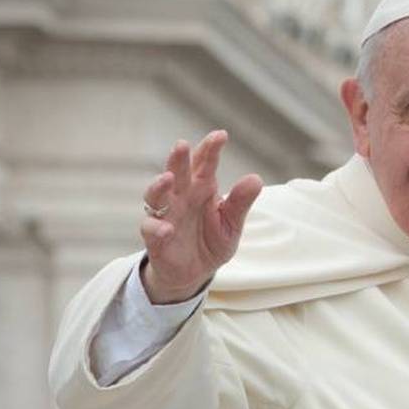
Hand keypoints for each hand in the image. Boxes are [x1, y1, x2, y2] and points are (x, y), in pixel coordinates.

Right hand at [140, 130, 262, 303]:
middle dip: (178, 159)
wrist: (196, 273)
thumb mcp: (232, 224)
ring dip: (159, 186)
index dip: (210, 149)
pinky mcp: (156, 238)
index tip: (220, 135)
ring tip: (168, 179)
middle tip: (182, 145)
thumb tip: (256, 179)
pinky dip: (158, 228)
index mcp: (202, 188)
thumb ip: (240, 202)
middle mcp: (181, 197)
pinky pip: (152, 229)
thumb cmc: (213, 241)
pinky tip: (168, 228)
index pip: (204, 164)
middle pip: (177, 172)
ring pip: (156, 195)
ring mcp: (166, 216)